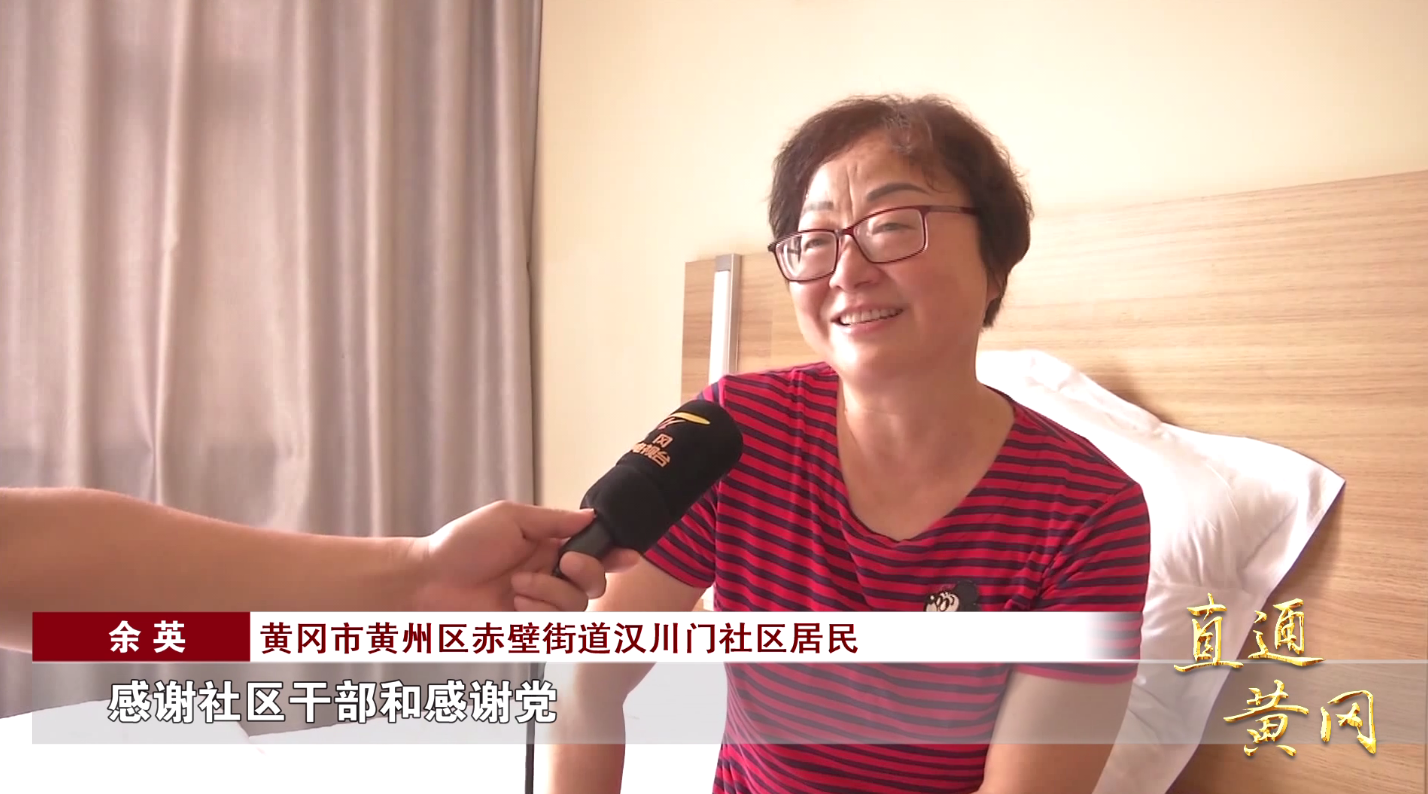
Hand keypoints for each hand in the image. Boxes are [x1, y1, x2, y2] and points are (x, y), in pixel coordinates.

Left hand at [408, 500, 640, 611]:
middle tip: (564, 562)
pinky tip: (514, 601)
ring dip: (551, 591)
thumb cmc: (462, 543)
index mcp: (548, 544)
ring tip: (518, 585)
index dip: (616, 554)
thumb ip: (553, 520)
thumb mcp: (510, 517)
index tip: (628, 557)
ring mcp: (539, 600)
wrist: (429, 580)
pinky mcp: (527, 624)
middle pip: (595, 581)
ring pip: (577, 604)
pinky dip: (538, 610)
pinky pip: (554, 623)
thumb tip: (591, 517)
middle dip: (588, 572)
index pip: (593, 549)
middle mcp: (549, 572)